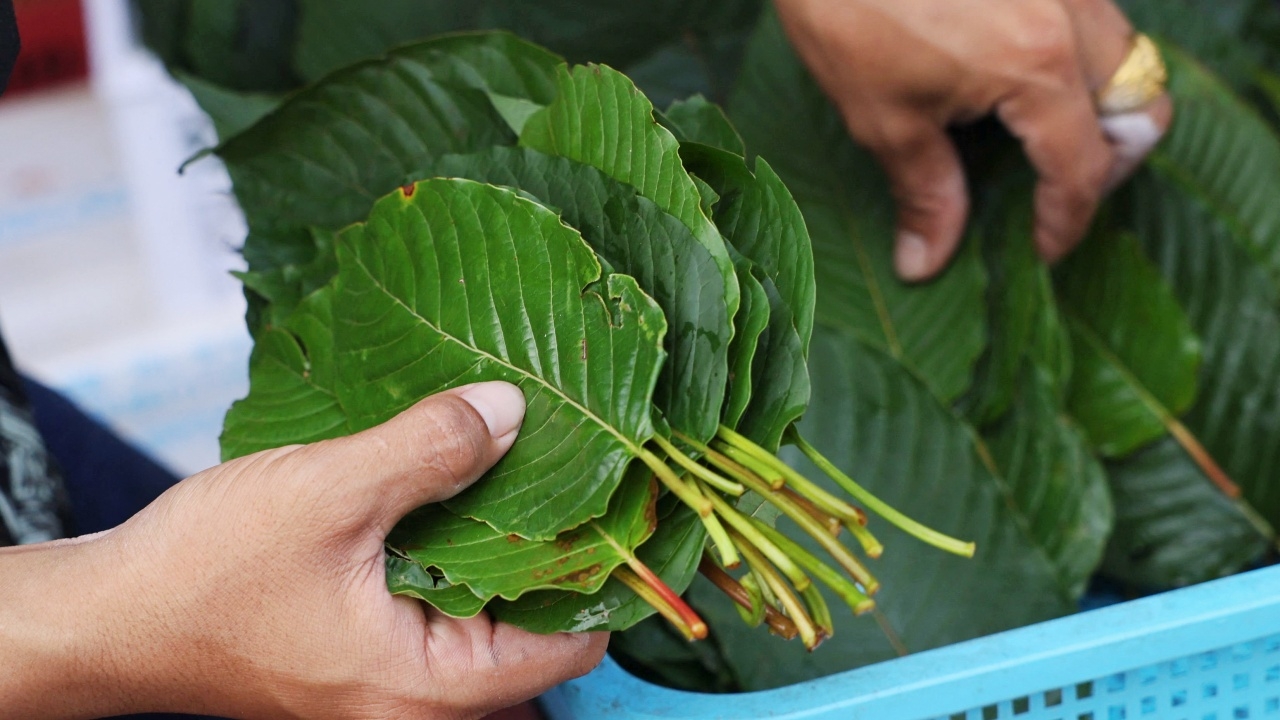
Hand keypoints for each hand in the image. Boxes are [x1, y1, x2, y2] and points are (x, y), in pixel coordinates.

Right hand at [1, 381, 606, 719]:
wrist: (110, 619)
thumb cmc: (203, 575)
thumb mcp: (327, 491)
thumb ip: (429, 449)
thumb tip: (514, 411)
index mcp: (427, 688)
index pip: (571, 643)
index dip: (602, 567)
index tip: (618, 493)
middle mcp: (421, 704)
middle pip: (538, 630)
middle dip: (556, 548)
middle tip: (573, 462)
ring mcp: (394, 684)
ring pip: (491, 617)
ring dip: (505, 546)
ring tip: (517, 463)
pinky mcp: (368, 657)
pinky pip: (446, 610)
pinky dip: (462, 555)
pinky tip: (453, 489)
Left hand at [774, 0, 1172, 279]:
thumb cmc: (848, 11)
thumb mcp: (882, 116)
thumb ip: (924, 192)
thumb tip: (926, 262)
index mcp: (1040, 66)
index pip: (1083, 167)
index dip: (1066, 221)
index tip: (1044, 250)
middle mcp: (1074, 16)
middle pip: (1143, 105)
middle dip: (1112, 161)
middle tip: (1057, 192)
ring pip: (1128, 55)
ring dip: (1102, 107)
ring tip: (1040, 141)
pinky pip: (1092, 18)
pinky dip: (1078, 60)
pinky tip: (1020, 79)